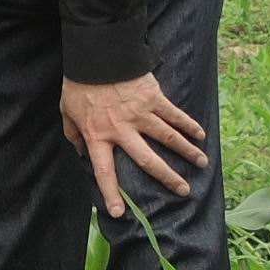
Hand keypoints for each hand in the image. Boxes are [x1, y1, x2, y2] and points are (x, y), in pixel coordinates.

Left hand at [62, 71, 209, 220]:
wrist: (96, 56)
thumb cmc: (79, 84)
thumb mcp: (67, 112)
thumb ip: (74, 135)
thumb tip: (82, 153)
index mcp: (98, 136)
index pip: (104, 171)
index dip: (111, 193)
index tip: (118, 213)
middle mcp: (122, 130)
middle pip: (147, 160)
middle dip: (167, 177)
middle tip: (184, 190)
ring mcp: (140, 114)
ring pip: (168, 138)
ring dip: (187, 152)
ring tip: (202, 164)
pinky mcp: (153, 98)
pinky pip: (174, 115)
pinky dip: (188, 125)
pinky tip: (201, 135)